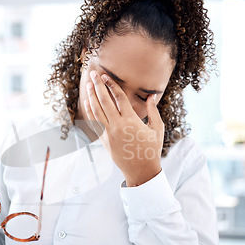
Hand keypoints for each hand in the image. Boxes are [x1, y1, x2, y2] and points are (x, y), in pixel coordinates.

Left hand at [84, 70, 163, 186]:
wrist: (141, 170)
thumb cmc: (152, 149)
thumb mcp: (157, 129)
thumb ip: (153, 111)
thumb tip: (150, 96)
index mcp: (131, 121)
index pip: (119, 97)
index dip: (111, 85)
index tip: (106, 76)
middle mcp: (117, 125)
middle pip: (104, 100)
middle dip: (98, 85)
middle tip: (93, 73)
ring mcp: (108, 133)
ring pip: (96, 110)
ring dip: (91, 96)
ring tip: (88, 83)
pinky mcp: (103, 140)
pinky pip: (93, 122)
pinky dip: (89, 111)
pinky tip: (87, 101)